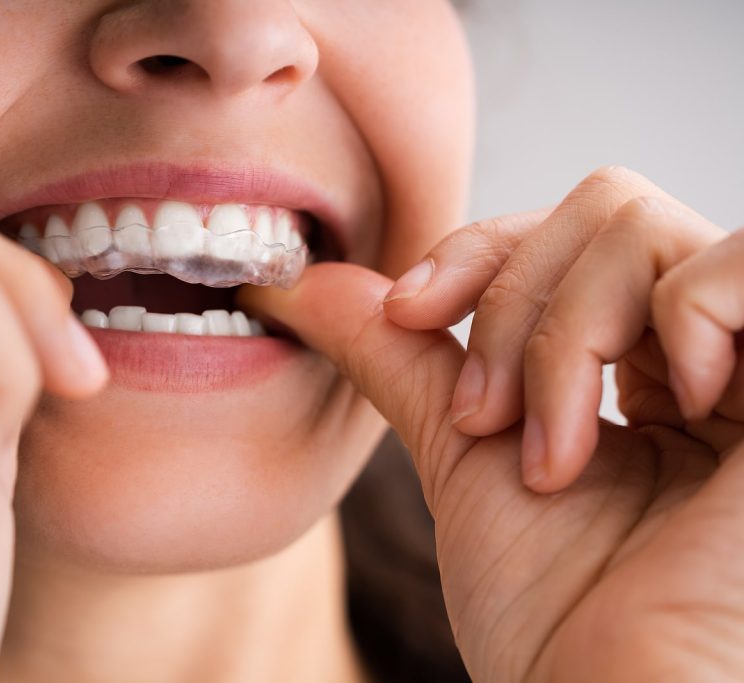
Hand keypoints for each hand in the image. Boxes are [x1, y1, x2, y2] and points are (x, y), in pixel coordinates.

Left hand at [242, 166, 743, 680]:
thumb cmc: (557, 624)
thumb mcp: (466, 460)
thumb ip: (403, 360)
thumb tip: (310, 286)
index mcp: (644, 371)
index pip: (564, 235)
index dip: (477, 253)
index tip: (409, 314)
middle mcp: (714, 357)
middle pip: (600, 213)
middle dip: (511, 309)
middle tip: (488, 425)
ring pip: (641, 229)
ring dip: (560, 339)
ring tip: (553, 456)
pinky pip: (743, 261)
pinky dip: (675, 315)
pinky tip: (667, 409)